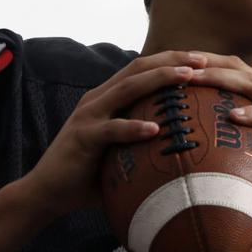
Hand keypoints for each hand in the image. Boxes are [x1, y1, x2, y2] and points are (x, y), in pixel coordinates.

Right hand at [21, 51, 206, 215]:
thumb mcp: (121, 151)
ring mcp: (89, 115)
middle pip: (139, 68)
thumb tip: (188, 153)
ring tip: (188, 77)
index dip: (172, 60)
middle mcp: (98, 99)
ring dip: (160, 80)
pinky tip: (156, 129)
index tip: (203, 59)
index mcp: (108, 97)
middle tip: (204, 59)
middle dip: (173, 60)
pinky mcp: (83, 137)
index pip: (143, 69)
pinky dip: (133, 127)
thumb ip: (146, 143)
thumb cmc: (90, 174)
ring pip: (128, 89)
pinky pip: (111, 130)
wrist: (47, 192)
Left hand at [185, 54, 251, 210]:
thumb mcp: (251, 153)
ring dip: (220, 78)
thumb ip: (226, 146)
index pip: (228, 71)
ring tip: (194, 78)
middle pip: (235, 67)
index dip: (201, 64)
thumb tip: (189, 157)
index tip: (171, 64)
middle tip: (176, 62)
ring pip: (250, 84)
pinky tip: (232, 116)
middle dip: (205, 62)